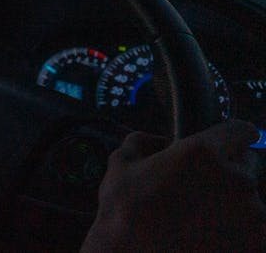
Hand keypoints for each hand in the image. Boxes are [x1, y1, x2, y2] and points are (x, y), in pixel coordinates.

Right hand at [83, 120, 265, 250]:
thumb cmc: (123, 213)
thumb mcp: (120, 163)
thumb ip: (145, 141)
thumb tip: (161, 141)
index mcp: (203, 151)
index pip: (242, 131)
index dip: (231, 138)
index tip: (227, 147)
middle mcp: (234, 177)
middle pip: (248, 165)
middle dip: (229, 173)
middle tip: (202, 192)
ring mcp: (250, 212)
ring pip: (251, 200)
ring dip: (234, 205)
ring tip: (201, 220)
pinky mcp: (256, 240)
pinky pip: (254, 229)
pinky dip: (239, 232)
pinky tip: (210, 236)